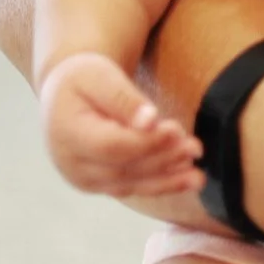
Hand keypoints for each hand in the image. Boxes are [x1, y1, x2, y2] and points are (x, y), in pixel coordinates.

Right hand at [40, 52, 202, 196]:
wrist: (65, 95)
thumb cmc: (84, 79)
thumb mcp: (100, 76)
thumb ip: (125, 99)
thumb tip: (150, 121)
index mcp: (66, 132)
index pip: (111, 145)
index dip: (146, 142)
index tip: (177, 131)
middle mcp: (70, 162)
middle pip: (123, 168)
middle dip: (162, 160)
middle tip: (196, 149)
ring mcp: (81, 178)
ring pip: (128, 184)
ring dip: (166, 181)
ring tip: (198, 176)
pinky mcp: (96, 184)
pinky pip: (130, 188)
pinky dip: (159, 185)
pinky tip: (185, 180)